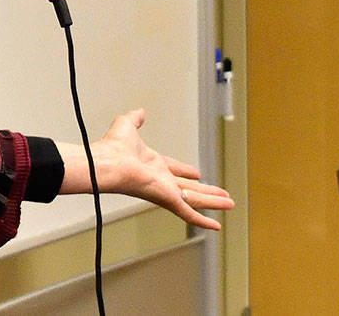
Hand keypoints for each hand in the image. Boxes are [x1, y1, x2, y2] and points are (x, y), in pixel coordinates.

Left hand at [58, 109, 232, 229]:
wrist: (109, 162)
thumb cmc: (113, 146)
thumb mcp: (127, 125)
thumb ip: (135, 118)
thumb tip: (139, 111)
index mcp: (152, 164)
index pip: (174, 169)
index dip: (186, 171)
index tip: (197, 174)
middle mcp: (160, 180)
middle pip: (189, 188)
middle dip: (207, 191)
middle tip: (222, 194)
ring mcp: (165, 191)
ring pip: (195, 200)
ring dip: (213, 202)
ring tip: (230, 203)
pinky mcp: (168, 200)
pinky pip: (189, 213)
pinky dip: (203, 220)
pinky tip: (217, 226)